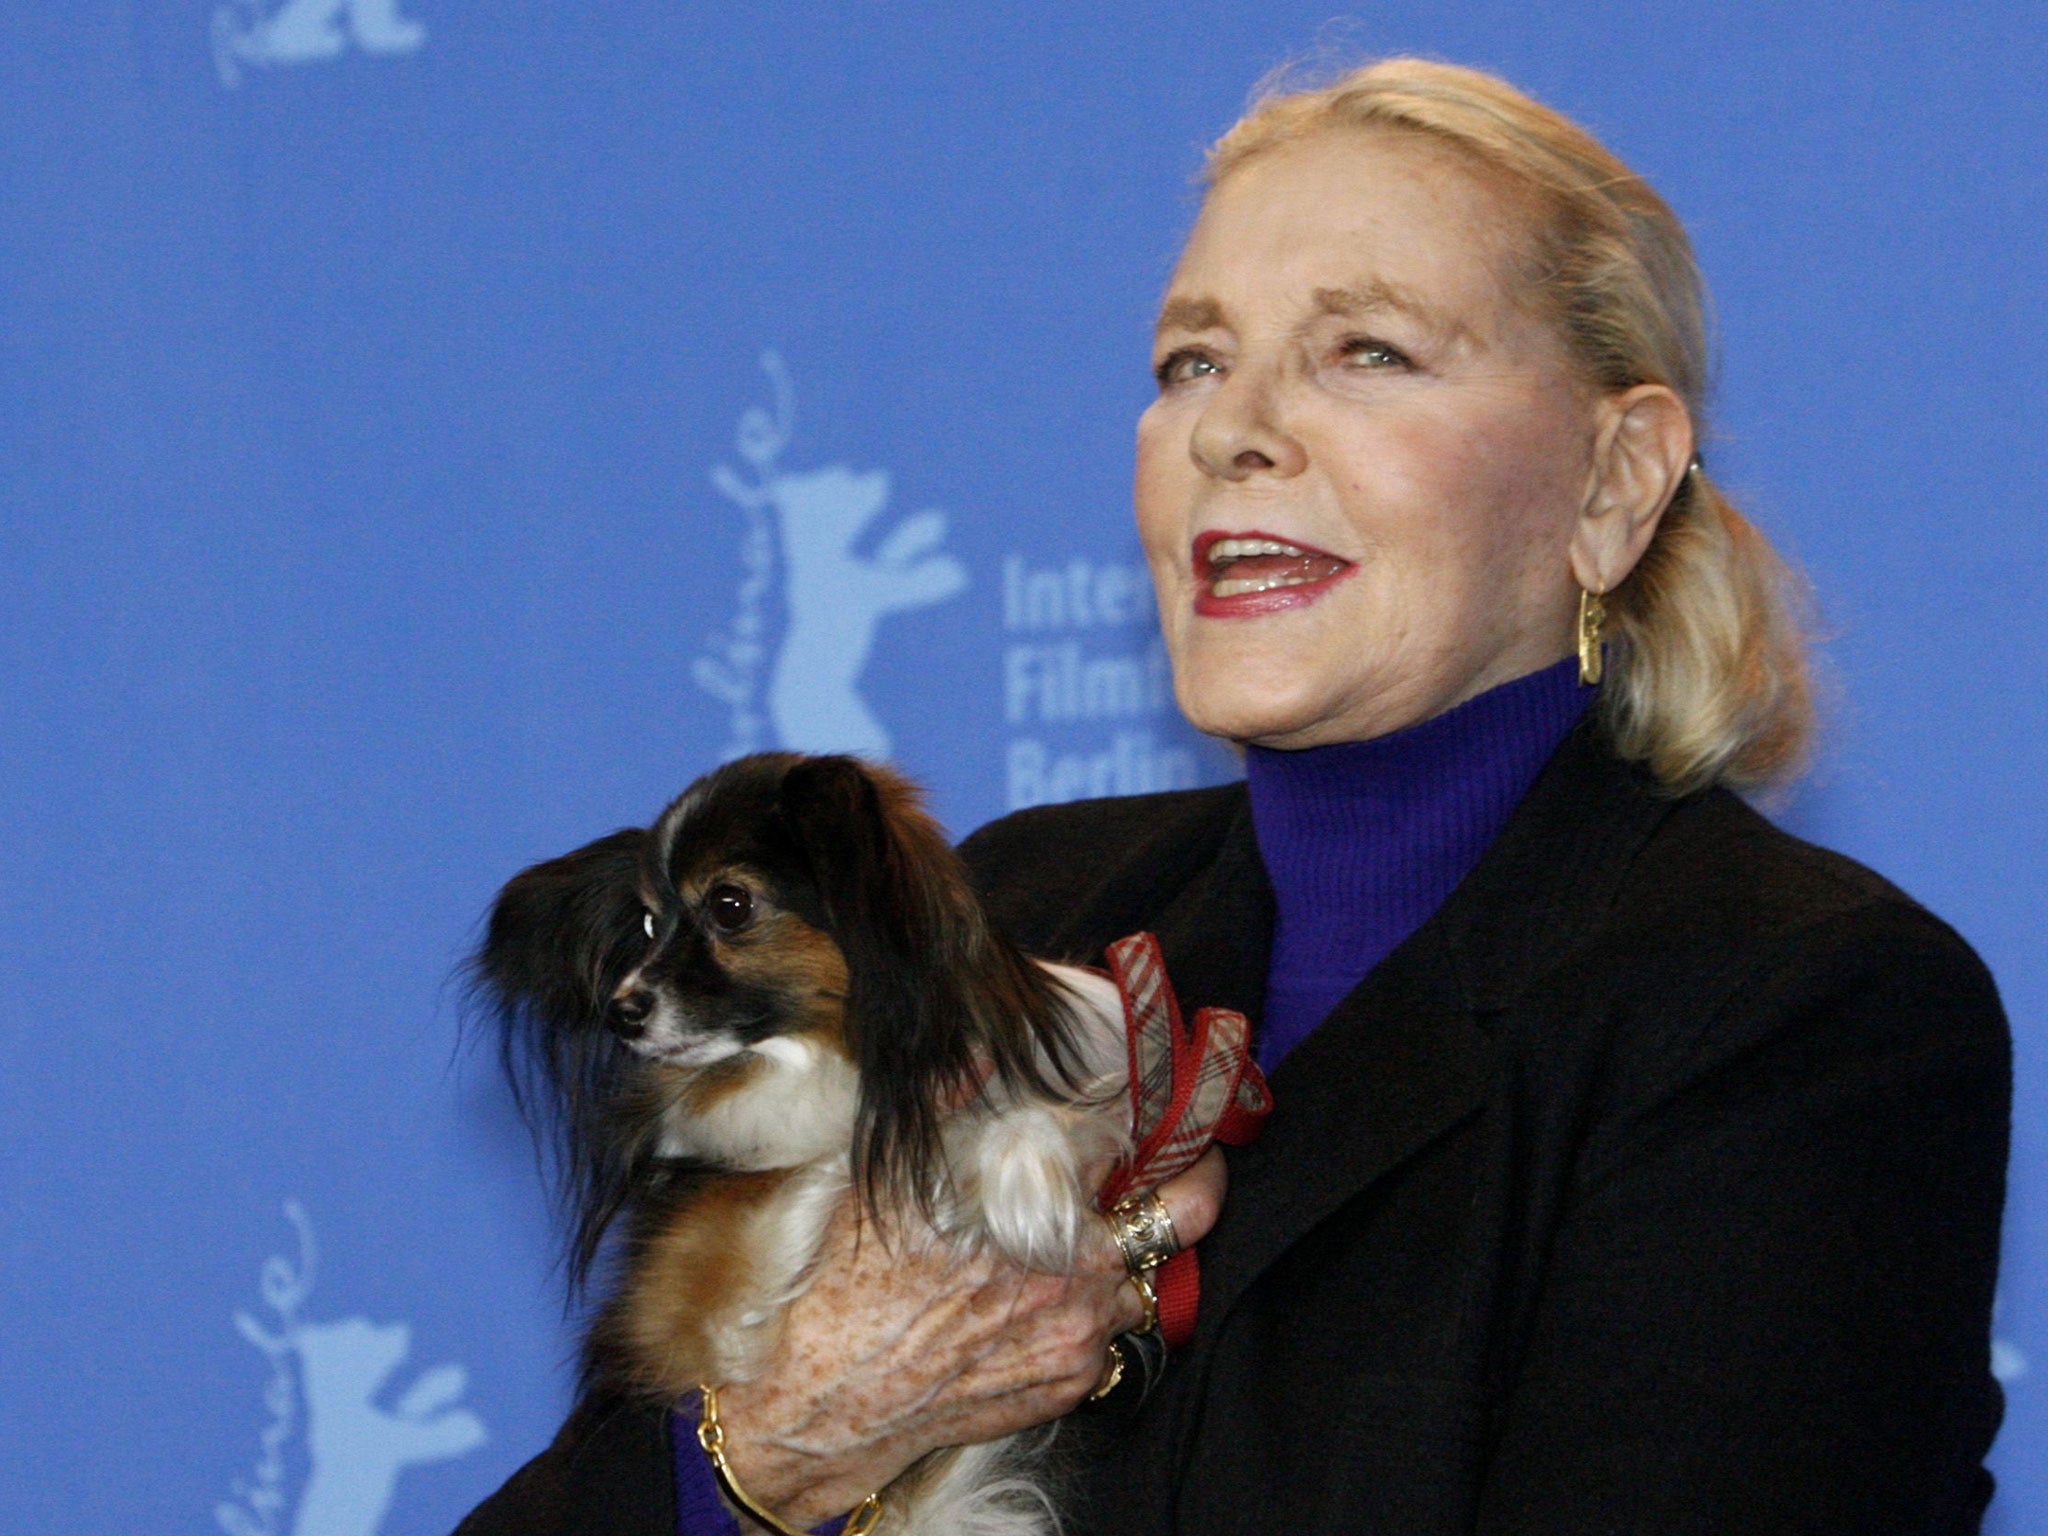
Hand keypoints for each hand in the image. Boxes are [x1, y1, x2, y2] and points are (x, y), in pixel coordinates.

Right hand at [714, 1146, 1227, 1526]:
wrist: (826, 1397)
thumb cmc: (850, 1283)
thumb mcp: (889, 1176)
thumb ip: (948, 1108)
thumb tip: (981, 1055)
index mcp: (1035, 1208)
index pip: (1134, 1144)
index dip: (1156, 1119)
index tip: (1168, 1104)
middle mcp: (1074, 1274)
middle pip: (1184, 1214)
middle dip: (1198, 1179)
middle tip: (1198, 1160)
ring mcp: (1080, 1334)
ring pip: (1151, 1278)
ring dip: (1137, 1252)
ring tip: (1108, 1231)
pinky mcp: (1071, 1382)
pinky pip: (1115, 1335)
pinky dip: (1098, 1309)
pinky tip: (1056, 1293)